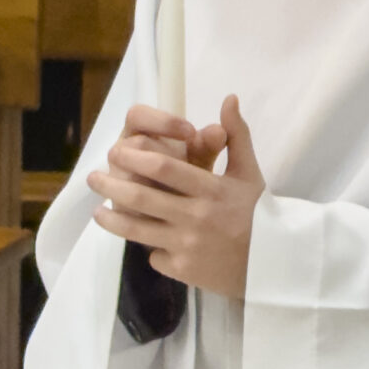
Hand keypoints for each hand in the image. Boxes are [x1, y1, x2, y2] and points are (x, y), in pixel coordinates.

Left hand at [89, 95, 264, 298]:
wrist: (274, 263)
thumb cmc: (259, 213)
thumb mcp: (249, 172)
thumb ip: (236, 135)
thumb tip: (229, 98)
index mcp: (212, 189)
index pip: (166, 167)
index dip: (136, 157)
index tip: (117, 151)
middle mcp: (197, 216)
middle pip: (142, 197)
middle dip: (112, 185)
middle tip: (94, 177)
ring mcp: (188, 245)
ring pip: (138, 230)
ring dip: (112, 220)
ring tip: (98, 211)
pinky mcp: (184, 270)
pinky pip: (154, 256)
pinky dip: (147, 248)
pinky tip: (140, 240)